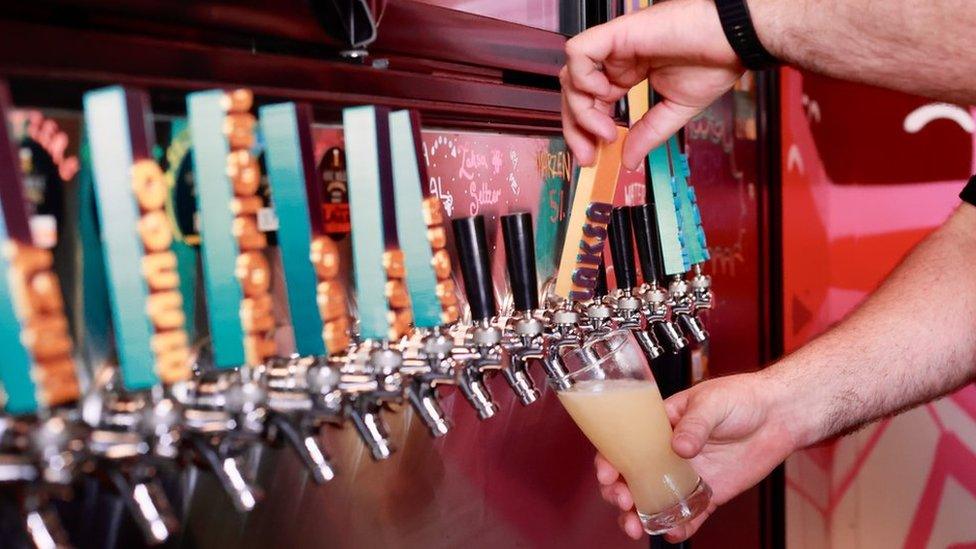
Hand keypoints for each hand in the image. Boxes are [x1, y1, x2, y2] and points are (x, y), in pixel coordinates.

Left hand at [561, 0, 743, 168]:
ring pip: (572, 76)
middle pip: (574, 93)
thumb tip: (628, 161)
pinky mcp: (617, 32)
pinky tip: (605, 94)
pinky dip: (583, 77)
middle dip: (576, 128)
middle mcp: (616, 60)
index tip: (592, 157)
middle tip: (588, 155)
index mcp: (627, 74)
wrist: (736, 40)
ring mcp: (614, 46)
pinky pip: (579, 52)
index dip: (585, 131)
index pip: (590, 103)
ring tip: (606, 130)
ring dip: (582, 110)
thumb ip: (648, 134)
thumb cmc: (715, 62)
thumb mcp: (674, 111)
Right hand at [595, 372, 800, 540]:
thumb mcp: (713, 402)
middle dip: (619, 494)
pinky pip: (688, 515)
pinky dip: (678, 527)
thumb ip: (695, 424)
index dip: (609, 460)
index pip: (624, 444)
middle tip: (624, 502)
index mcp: (660, 426)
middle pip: (631, 478)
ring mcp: (686, 475)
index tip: (607, 474)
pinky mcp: (708, 493)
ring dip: (640, 516)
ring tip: (636, 528)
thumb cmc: (742, 398)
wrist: (778, 415)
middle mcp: (667, 453)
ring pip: (653, 501)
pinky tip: (673, 533)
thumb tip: (678, 447)